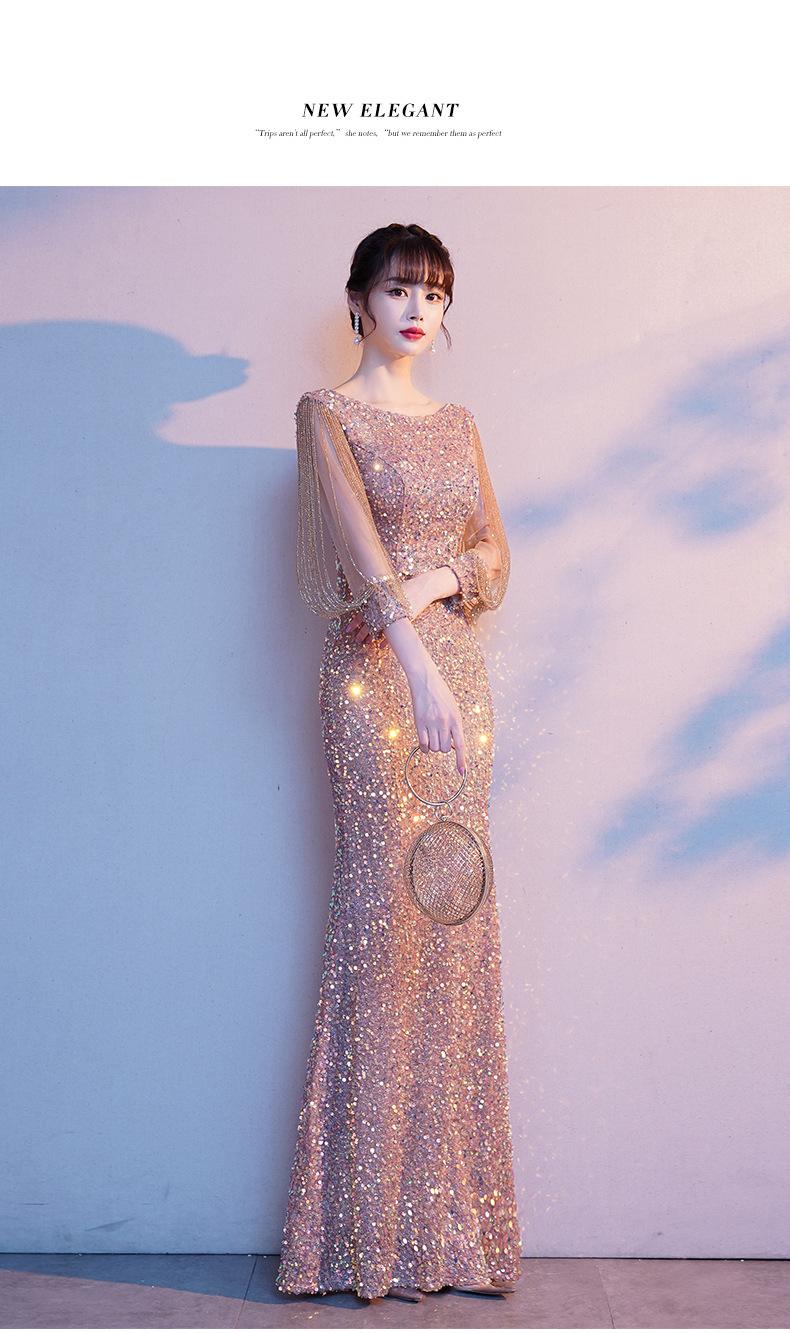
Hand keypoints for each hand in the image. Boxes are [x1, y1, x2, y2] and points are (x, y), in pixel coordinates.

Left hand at [342, 572, 434, 646]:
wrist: (422, 588)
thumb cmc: (404, 588)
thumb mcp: (388, 590)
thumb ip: (377, 597)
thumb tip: (366, 604)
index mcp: (378, 600)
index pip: (363, 612)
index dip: (355, 622)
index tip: (348, 629)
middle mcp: (384, 608)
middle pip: (369, 624)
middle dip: (362, 633)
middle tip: (357, 639)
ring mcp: (393, 615)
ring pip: (379, 630)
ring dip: (372, 637)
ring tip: (366, 643)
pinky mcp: (403, 621)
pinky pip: (392, 634)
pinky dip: (386, 641)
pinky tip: (380, 646)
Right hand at [407, 661, 466, 776]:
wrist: (426, 681)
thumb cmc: (441, 694)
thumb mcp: (453, 709)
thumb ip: (454, 725)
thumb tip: (453, 744)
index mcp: (456, 719)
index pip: (460, 745)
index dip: (461, 760)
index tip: (461, 772)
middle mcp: (445, 722)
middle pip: (445, 749)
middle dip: (444, 747)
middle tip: (441, 737)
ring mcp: (431, 723)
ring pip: (435, 748)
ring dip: (434, 746)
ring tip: (433, 735)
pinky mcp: (419, 723)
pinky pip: (423, 744)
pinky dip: (425, 747)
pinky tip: (425, 743)